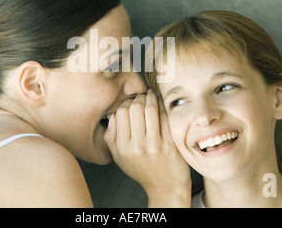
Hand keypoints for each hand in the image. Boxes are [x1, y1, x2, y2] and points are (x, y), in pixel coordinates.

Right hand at [104, 90, 191, 206]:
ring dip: (151, 97)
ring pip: (150, 109)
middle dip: (138, 97)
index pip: (120, 113)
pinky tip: (161, 103)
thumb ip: (111, 136)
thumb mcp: (119, 157)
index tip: (130, 101)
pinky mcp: (171, 143)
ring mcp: (155, 145)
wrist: (166, 186)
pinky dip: (162, 106)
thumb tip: (113, 114)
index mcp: (123, 148)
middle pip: (135, 108)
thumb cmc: (141, 169)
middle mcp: (138, 146)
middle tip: (142, 96)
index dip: (126, 103)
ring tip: (151, 95)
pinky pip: (165, 116)